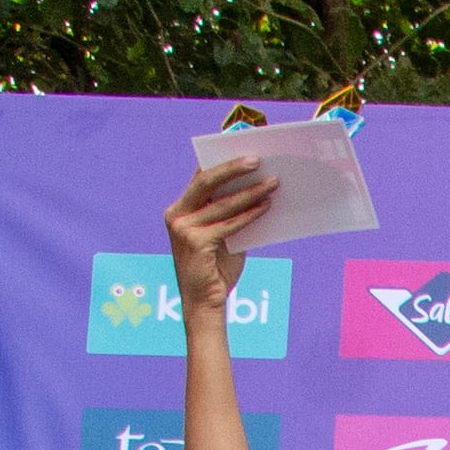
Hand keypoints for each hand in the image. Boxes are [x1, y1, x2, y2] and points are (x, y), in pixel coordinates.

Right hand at [166, 158, 273, 314]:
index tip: (241, 146)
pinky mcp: (195, 242)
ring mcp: (183, 228)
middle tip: (257, 158)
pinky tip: (267, 206)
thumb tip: (258, 187)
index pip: (200, 177)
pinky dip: (249, 214)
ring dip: (250, 191)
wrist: (205, 303)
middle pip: (206, 181)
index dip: (220, 160)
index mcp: (180, 209)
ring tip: (273, 183)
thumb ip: (231, 213)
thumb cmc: (216, 269)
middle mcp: (176, 215)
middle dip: (232, 168)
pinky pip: (228, 224)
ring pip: (221, 203)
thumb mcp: (223, 236)